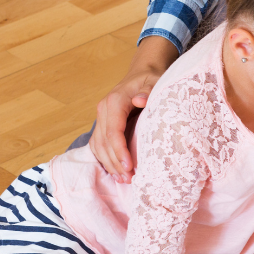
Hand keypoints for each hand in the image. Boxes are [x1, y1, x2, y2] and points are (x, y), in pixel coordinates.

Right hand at [90, 35, 177, 181]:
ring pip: (99, 145)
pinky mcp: (103, 124)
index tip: (129, 166)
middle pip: (104, 141)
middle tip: (129, 179)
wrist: (142, 73)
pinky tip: (116, 172)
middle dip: (115, 162)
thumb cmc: (152, 79)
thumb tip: (140, 100)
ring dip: (109, 164)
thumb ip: (149, 91)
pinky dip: (105, 159)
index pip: (113, 130)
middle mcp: (104, 109)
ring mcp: (101, 117)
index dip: (119, 150)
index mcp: (115, 101)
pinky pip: (98, 144)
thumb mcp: (155, 82)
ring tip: (124, 180)